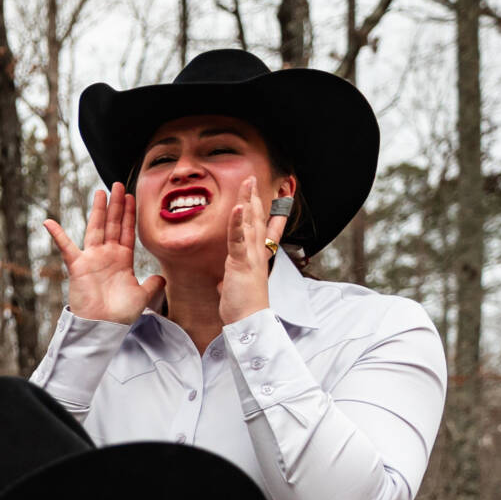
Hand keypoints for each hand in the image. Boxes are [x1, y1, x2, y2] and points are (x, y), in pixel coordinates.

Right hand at [43, 184, 164, 325]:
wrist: (103, 326)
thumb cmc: (120, 314)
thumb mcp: (142, 296)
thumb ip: (152, 284)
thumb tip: (162, 277)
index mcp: (122, 260)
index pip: (127, 232)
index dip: (129, 214)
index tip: (132, 197)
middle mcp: (107, 256)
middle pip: (112, 224)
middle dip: (116, 205)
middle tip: (118, 185)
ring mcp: (91, 259)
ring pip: (96, 229)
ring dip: (98, 210)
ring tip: (100, 192)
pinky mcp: (78, 266)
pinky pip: (66, 247)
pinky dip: (58, 235)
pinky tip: (49, 222)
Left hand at [218, 175, 286, 324]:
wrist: (250, 322)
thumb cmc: (244, 308)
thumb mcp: (236, 291)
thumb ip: (232, 283)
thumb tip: (224, 285)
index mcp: (256, 258)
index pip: (265, 231)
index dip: (270, 213)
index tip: (276, 198)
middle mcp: (257, 253)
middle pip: (256, 218)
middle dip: (254, 197)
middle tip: (253, 178)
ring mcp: (250, 256)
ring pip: (249, 222)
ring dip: (248, 200)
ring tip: (248, 181)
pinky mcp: (241, 262)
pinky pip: (238, 238)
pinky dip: (238, 222)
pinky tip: (238, 206)